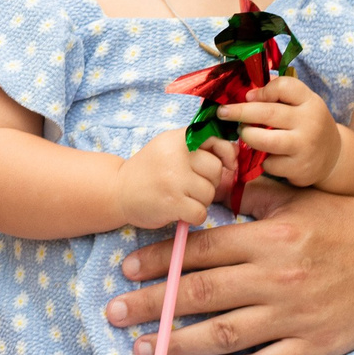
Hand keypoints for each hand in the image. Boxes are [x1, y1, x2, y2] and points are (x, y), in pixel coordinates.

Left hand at [100, 187, 353, 354]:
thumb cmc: (346, 220)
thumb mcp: (297, 198)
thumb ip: (250, 196)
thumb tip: (206, 186)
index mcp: (267, 237)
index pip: (199, 250)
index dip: (158, 261)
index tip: (125, 270)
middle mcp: (275, 277)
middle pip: (199, 294)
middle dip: (150, 305)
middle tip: (114, 314)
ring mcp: (294, 316)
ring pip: (222, 335)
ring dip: (177, 344)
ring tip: (145, 348)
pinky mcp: (316, 346)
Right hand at [114, 128, 233, 229]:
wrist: (117, 191)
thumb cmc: (150, 170)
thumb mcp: (170, 148)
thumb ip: (199, 146)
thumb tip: (235, 152)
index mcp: (177, 138)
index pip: (215, 138)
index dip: (225, 153)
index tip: (226, 164)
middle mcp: (176, 155)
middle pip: (216, 170)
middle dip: (209, 182)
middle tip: (190, 186)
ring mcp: (173, 179)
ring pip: (209, 193)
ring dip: (200, 201)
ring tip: (181, 197)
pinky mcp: (172, 202)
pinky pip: (201, 212)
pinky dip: (193, 216)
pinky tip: (179, 211)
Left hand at [216, 75, 341, 188]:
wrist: (333, 156)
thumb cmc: (308, 124)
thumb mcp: (302, 104)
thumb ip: (279, 95)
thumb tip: (246, 92)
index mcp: (310, 101)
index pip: (284, 87)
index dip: (261, 91)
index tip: (248, 96)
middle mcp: (309, 122)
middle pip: (267, 113)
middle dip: (239, 112)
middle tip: (223, 113)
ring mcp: (304, 147)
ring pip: (264, 140)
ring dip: (247, 135)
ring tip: (244, 133)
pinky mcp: (298, 168)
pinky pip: (268, 163)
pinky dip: (262, 159)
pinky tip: (266, 155)